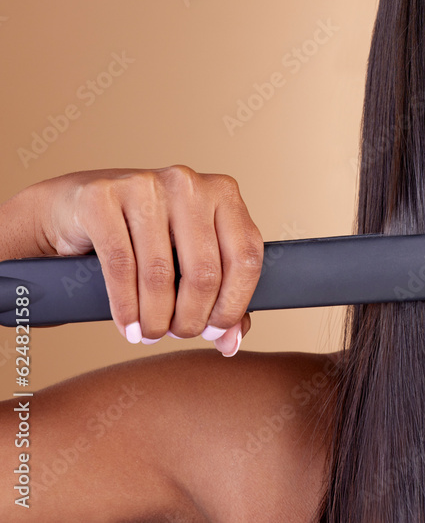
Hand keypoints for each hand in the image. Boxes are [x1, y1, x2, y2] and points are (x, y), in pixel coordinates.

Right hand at [28, 165, 261, 355]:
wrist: (76, 207)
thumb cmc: (144, 235)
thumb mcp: (188, 258)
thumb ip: (219, 296)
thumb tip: (231, 342)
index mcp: (223, 193)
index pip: (246, 256)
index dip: (233, 303)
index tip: (216, 330)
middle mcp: (189, 184)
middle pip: (204, 271)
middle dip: (192, 317)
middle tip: (179, 334)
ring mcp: (145, 185)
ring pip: (160, 273)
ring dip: (156, 318)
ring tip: (151, 334)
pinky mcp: (103, 197)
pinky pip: (120, 266)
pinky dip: (126, 307)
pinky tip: (128, 325)